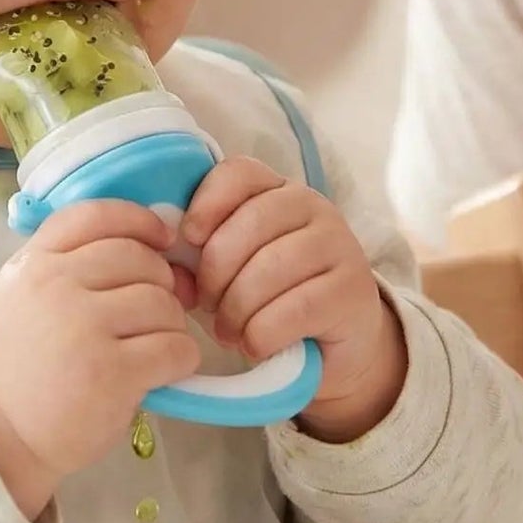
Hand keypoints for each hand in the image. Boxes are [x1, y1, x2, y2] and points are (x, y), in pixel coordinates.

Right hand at [0, 199, 201, 520]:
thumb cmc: (18, 367)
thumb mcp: (23, 297)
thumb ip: (70, 266)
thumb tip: (157, 250)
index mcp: (34, 263)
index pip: (96, 215)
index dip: (140, 220)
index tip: (162, 238)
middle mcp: (56, 285)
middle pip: (140, 258)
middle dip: (161, 284)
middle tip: (155, 314)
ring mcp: (84, 327)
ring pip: (163, 302)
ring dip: (171, 325)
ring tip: (152, 347)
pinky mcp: (112, 372)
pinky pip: (176, 347)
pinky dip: (181, 358)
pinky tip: (165, 371)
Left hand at [181, 157, 406, 443]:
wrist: (333, 348)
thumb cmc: (270, 301)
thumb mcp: (233, 272)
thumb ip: (200, 259)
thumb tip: (170, 266)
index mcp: (279, 191)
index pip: (239, 173)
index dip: (207, 202)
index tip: (188, 239)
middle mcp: (315, 208)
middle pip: (250, 224)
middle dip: (216, 272)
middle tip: (207, 305)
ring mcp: (340, 246)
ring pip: (270, 268)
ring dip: (237, 310)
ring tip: (228, 332)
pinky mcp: (353, 291)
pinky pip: (295, 309)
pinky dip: (263, 334)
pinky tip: (255, 345)